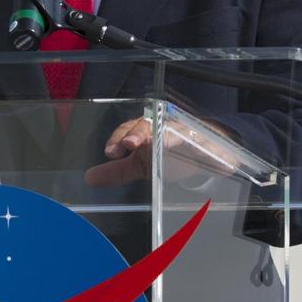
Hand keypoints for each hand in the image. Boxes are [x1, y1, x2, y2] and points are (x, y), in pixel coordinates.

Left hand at [85, 116, 242, 187]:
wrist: (209, 153)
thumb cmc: (173, 154)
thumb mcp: (144, 165)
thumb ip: (119, 170)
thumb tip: (90, 178)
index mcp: (149, 128)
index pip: (131, 127)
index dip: (121, 136)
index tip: (111, 151)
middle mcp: (167, 125)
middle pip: (152, 123)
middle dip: (140, 131)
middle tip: (130, 144)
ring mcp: (190, 132)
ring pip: (177, 129)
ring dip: (166, 134)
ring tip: (155, 143)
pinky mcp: (212, 143)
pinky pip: (209, 143)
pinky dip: (206, 146)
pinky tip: (201, 152)